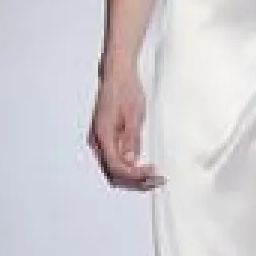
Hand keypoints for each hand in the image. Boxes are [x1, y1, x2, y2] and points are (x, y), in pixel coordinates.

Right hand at [87, 65, 164, 191]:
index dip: (135, 176)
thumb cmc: (126, 89)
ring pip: (113, 170)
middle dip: (135, 182)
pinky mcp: (106, 139)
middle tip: (158, 180)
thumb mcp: (134, 114)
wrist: (117, 74)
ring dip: (133, 178)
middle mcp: (97, 141)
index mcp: (102, 134)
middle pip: (113, 174)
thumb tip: (131, 162)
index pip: (116, 167)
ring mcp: (99, 141)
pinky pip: (115, 161)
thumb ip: (131, 139)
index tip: (154, 174)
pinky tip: (144, 168)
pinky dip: (129, 169)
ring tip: (154, 177)